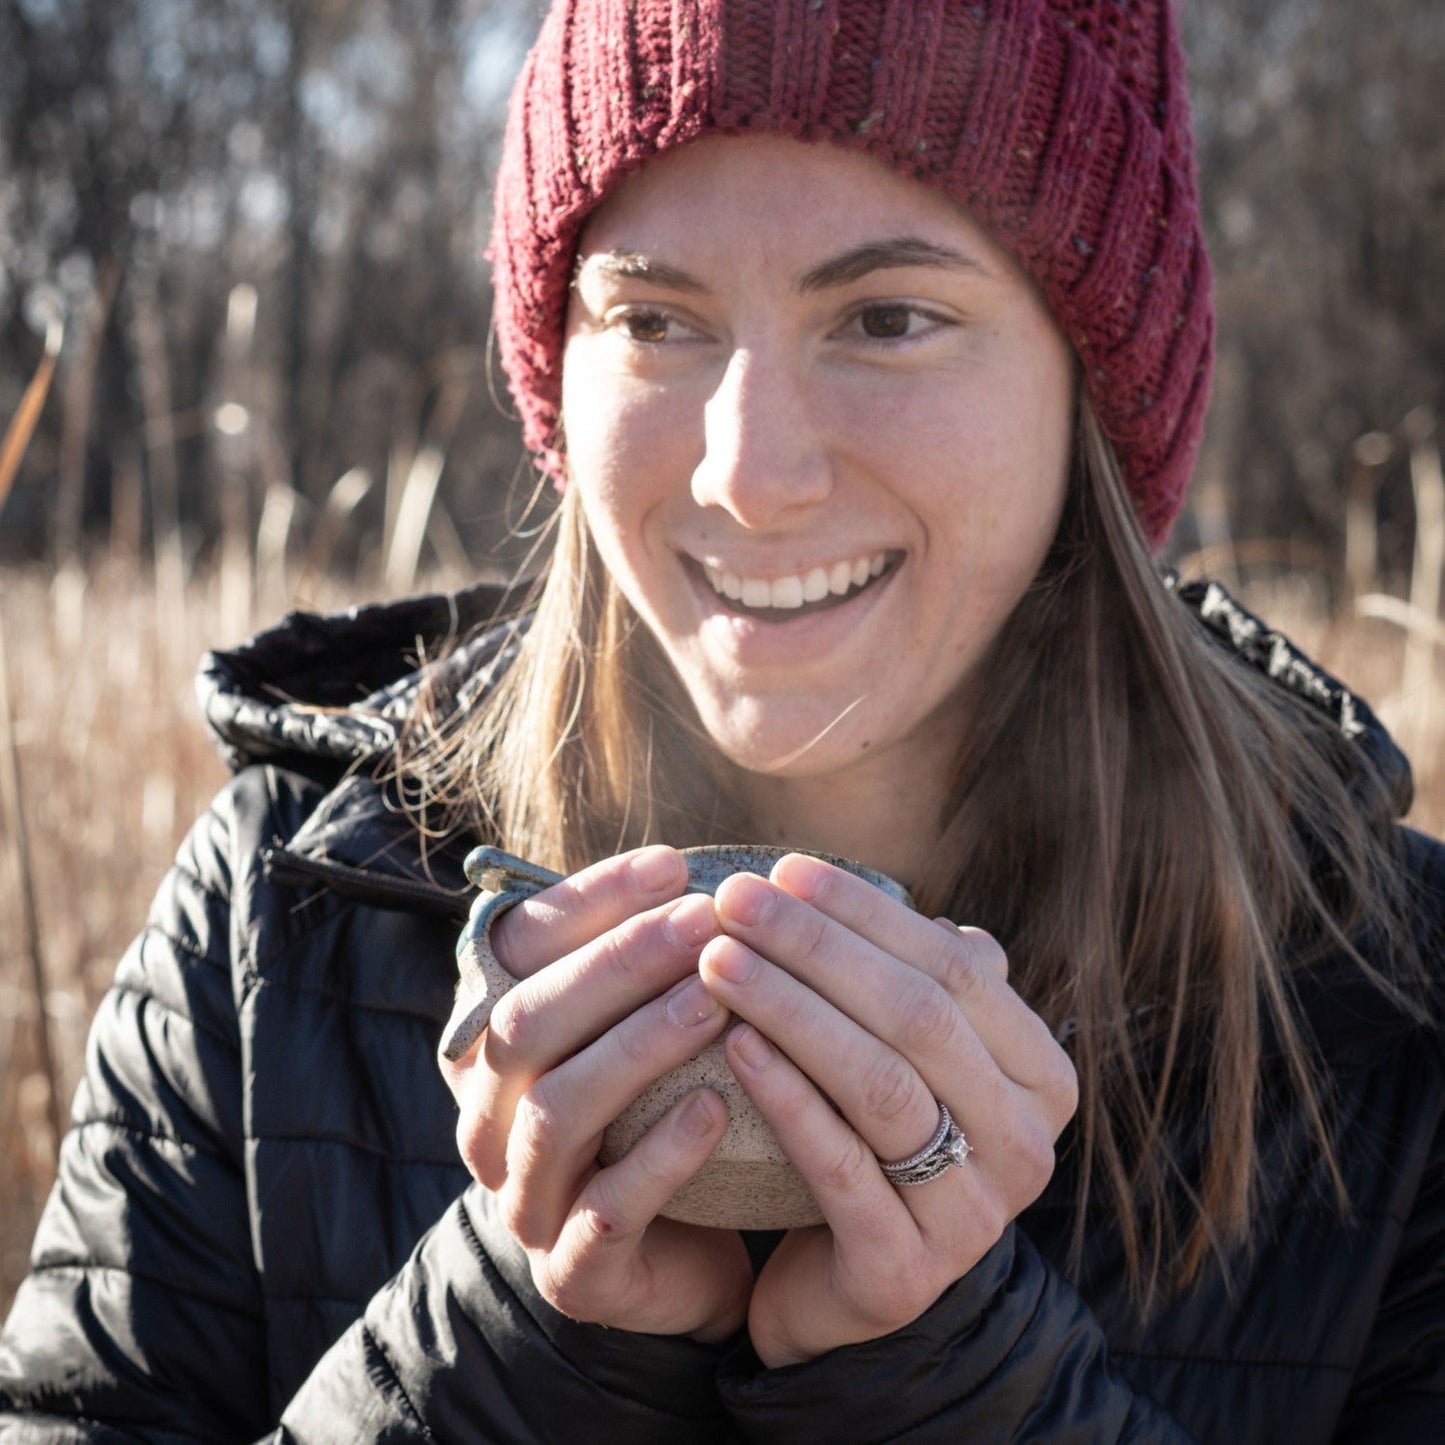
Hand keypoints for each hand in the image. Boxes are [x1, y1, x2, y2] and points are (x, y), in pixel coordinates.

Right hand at [438, 845, 751, 1339]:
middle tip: (703, 921)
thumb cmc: (660, 1112)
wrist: (682, 1258)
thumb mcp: (640, 1026)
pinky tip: (717, 1106)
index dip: (588, 901)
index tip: (672, 864)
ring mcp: (522, 1195)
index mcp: (492, 1039)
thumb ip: (642, 959)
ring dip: (638, 1048)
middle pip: (528, 1023)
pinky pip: (607, 1208)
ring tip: (715, 1003)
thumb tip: (690, 864)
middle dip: (617, 964)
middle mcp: (488, 1114)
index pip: (516, 949)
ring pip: (558, 1110)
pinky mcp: (570, 1269)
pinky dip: (662, 1154)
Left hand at [698, 854, 1077, 1366]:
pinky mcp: (903, 1274)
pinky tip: (732, 1043)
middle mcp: (1025, 1149)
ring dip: (790, 1009)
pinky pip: (838, 1167)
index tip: (783, 869)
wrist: (836, 1285)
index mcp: (1041, 1079)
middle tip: (734, 901)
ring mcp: (972, 1218)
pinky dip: (784, 1096)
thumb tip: (932, 910)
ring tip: (718, 961)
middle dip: (816, 947)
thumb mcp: (912, 1056)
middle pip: (917, 1018)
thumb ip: (926, 985)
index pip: (953, 969)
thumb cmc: (872, 1139)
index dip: (865, 913)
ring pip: (879, 1085)